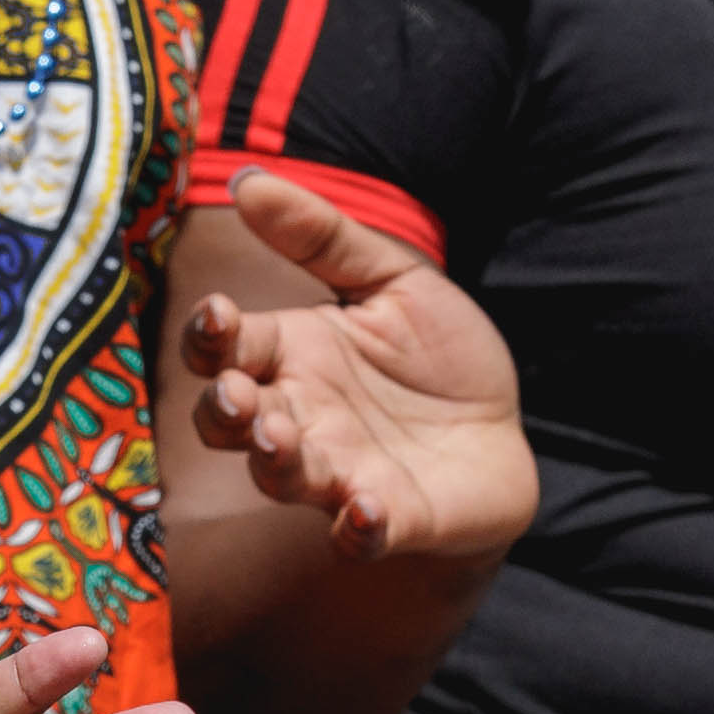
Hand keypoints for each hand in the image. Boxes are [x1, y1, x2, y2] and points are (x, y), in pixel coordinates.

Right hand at [178, 170, 527, 563]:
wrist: (503, 428)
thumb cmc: (436, 355)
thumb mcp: (395, 280)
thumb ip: (324, 236)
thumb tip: (250, 179)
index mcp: (290, 356)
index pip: (224, 348)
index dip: (210, 335)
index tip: (218, 314)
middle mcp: (298, 419)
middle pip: (230, 423)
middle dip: (224, 409)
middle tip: (235, 393)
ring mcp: (339, 474)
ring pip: (281, 477)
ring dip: (275, 461)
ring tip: (281, 439)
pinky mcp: (391, 519)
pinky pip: (361, 534)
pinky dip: (358, 527)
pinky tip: (366, 509)